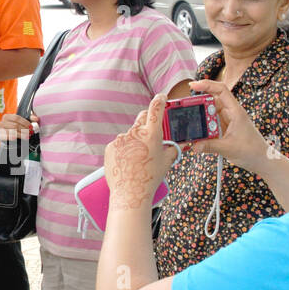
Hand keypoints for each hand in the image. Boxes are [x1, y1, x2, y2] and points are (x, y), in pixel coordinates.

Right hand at [0, 112, 36, 142]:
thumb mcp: (21, 122)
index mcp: (7, 117)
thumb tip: (36, 118)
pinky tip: (15, 138)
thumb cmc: (15, 129)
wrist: (6, 138)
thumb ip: (29, 118)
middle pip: (15, 125)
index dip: (25, 122)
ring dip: (21, 134)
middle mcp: (2, 122)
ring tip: (27, 136)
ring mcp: (0, 129)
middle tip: (30, 133)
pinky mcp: (0, 136)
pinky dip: (11, 137)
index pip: (17, 118)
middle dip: (24, 129)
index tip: (31, 127)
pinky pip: (6, 136)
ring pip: (12, 131)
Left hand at [104, 94, 176, 210]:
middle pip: (142, 118)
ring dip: (135, 141)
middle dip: (148, 121)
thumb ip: (173, 148)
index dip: (160, 100)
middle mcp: (135, 133)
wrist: (129, 193)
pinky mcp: (111, 146)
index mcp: (152, 135)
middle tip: (152, 132)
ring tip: (138, 159)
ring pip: (131, 134)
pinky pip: (120, 144)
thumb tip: (177, 143)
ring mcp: (121, 139)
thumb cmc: (150, 178)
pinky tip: (128, 162)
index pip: (156, 109)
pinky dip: (125, 149)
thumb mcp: (167, 162)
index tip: (161, 97)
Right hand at [187, 79, 272, 174]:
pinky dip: (203, 125)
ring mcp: (228, 120)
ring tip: (190, 121)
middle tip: (185, 107)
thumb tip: (194, 145)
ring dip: (200, 115)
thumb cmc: (252, 150)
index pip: (221, 90)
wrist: (261, 159)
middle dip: (198, 101)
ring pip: (210, 111)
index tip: (193, 85)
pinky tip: (197, 131)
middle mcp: (231, 113)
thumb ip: (210, 146)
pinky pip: (211, 122)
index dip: (207, 85)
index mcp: (235, 111)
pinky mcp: (225, 127)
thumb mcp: (228, 148)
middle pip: (212, 99)